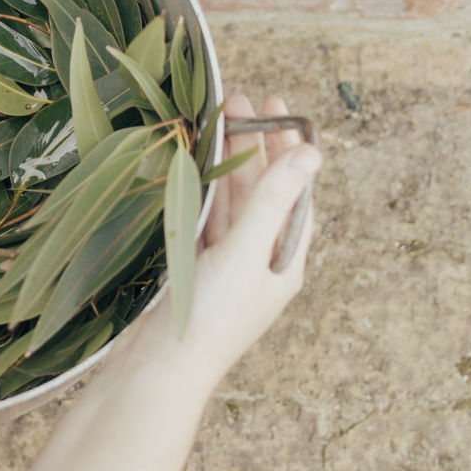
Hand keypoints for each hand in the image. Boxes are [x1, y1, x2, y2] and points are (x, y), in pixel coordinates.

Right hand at [113, 93, 321, 386]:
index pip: (296, 192)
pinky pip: (204, 218)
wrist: (159, 369)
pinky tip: (193, 165)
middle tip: (240, 101)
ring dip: (227, 163)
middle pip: (263, 192)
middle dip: (253, 147)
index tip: (277, 108)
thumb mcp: (246, 252)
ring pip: (231, 202)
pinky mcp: (193, 269)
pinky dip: (202, 189)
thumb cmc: (211, 316)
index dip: (288, 148)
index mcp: (284, 261)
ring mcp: (225, 266)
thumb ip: (273, 200)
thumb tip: (311, 153)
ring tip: (216, 120)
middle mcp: (259, 262)